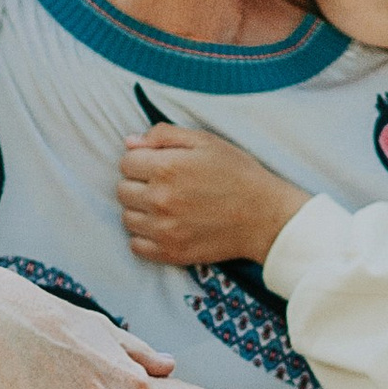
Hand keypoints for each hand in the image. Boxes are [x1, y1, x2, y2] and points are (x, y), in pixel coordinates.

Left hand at [119, 124, 307, 269]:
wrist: (265, 216)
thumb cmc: (238, 174)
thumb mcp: (206, 141)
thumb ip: (164, 135)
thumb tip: (130, 142)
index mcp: (166, 167)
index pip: (126, 162)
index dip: (142, 161)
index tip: (159, 165)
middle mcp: (160, 199)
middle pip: (122, 191)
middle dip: (138, 185)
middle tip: (163, 186)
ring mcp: (164, 229)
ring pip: (127, 218)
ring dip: (140, 211)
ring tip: (165, 207)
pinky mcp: (171, 253)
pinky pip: (136, 246)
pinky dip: (144, 237)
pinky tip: (164, 228)